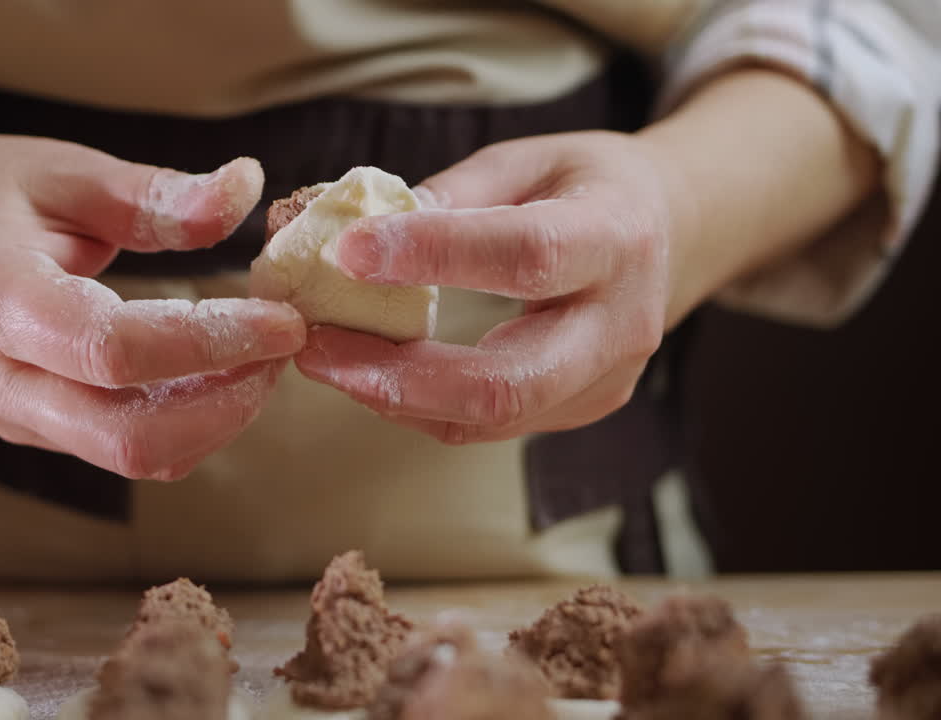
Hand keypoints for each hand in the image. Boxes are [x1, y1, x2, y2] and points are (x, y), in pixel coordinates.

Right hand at [0, 136, 305, 478]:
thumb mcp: (69, 171)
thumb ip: (155, 193)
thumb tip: (246, 188)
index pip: (111, 351)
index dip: (208, 343)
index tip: (282, 320)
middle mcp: (0, 381)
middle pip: (127, 437)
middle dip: (225, 402)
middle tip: (283, 345)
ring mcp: (18, 420)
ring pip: (137, 456)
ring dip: (220, 418)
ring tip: (262, 353)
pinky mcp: (44, 435)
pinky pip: (131, 452)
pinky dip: (195, 424)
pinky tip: (224, 372)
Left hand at [295, 131, 675, 443]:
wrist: (672, 234)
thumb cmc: (588, 185)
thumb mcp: (529, 161)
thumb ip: (454, 197)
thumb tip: (356, 228)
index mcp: (617, 236)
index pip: (525, 255)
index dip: (434, 256)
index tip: (347, 249)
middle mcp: (620, 323)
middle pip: (508, 379)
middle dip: (400, 375)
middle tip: (316, 349)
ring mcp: (604, 379)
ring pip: (491, 416)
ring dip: (395, 397)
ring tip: (325, 360)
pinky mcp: (579, 408)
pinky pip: (489, 424)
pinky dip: (419, 405)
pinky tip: (369, 375)